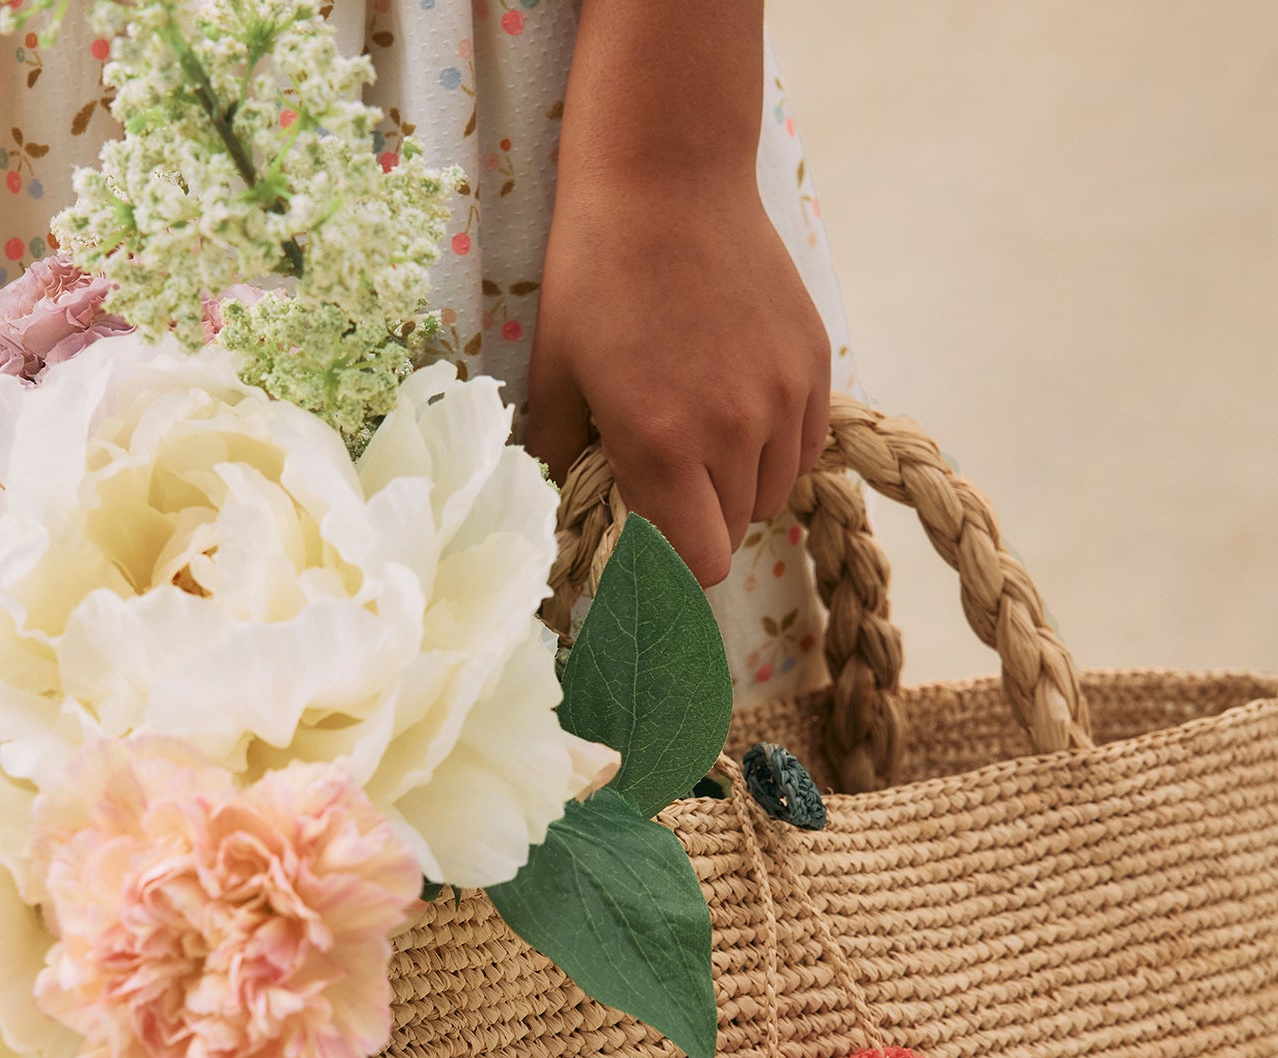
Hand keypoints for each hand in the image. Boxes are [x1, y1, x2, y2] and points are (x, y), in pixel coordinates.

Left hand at [526, 171, 830, 589]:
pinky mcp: (815, 365)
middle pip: (734, 533)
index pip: (695, 563)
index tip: (651, 547)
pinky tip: (741, 416)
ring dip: (740, 489)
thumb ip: (560, 460)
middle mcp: (733, 433)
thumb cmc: (597, 273)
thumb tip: (563, 517)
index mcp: (662, 447)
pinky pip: (805, 449)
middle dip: (699, 521)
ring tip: (704, 444)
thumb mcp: (556, 374)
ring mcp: (783, 399)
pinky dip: (777, 451)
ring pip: (774, 495)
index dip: (671, 567)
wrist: (667, 175)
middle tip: (667, 482)